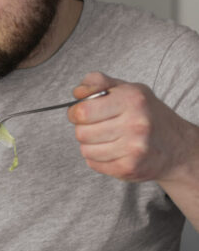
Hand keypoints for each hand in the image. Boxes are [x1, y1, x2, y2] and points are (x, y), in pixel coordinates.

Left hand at [69, 71, 192, 183]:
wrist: (175, 145)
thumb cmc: (145, 113)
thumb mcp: (127, 89)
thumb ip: (98, 82)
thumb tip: (78, 92)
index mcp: (133, 100)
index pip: (83, 111)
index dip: (75, 112)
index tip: (81, 113)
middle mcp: (136, 124)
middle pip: (81, 133)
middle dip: (83, 129)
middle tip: (97, 126)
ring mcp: (134, 148)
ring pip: (86, 150)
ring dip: (90, 145)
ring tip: (107, 139)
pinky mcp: (130, 168)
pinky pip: (94, 164)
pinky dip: (97, 159)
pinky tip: (113, 151)